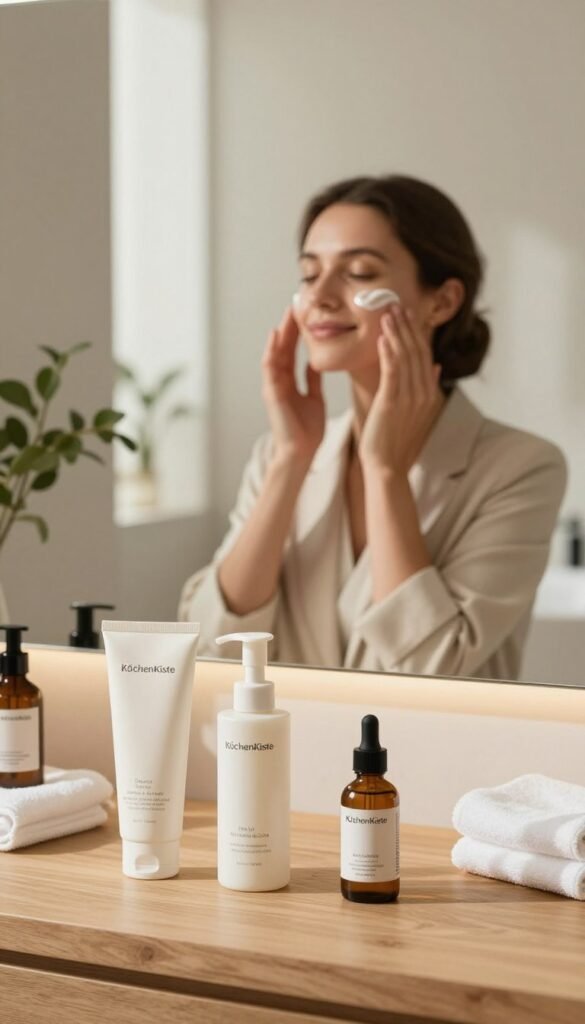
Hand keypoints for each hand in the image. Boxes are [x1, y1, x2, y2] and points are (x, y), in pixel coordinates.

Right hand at [261, 307, 325, 462]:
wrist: (302, 451)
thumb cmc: (308, 429)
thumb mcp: (314, 397)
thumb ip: (312, 380)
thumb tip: (316, 362)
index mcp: (289, 381)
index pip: (292, 350)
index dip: (297, 331)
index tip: (305, 313)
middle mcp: (278, 380)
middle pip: (283, 347)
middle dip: (289, 326)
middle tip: (296, 303)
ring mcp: (273, 385)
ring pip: (275, 352)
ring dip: (280, 333)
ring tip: (287, 313)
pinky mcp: (271, 393)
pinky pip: (269, 367)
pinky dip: (271, 350)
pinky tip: (276, 335)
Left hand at [358, 304, 442, 475]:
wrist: (387, 466)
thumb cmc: (396, 441)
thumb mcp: (416, 411)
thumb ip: (426, 387)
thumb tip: (434, 366)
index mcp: (430, 393)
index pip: (424, 354)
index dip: (417, 332)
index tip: (409, 313)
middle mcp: (424, 393)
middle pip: (417, 351)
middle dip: (407, 326)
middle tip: (397, 304)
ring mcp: (410, 397)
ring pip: (405, 357)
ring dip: (396, 332)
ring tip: (387, 313)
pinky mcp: (393, 402)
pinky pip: (392, 371)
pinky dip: (389, 352)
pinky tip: (383, 337)